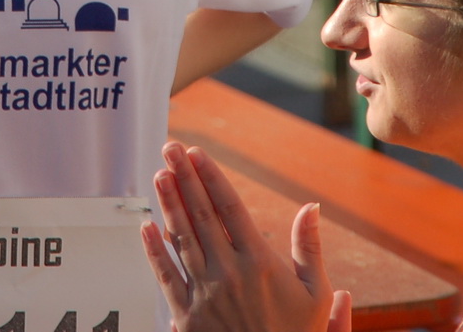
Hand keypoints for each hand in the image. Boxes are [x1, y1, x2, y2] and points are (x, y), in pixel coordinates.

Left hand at [140, 143, 348, 331]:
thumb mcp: (315, 295)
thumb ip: (310, 248)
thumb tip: (311, 206)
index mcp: (259, 263)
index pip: (229, 208)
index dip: (212, 177)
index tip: (199, 153)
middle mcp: (228, 273)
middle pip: (200, 214)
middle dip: (184, 177)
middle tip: (171, 148)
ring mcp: (204, 294)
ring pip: (181, 238)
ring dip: (168, 204)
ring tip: (160, 174)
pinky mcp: (186, 316)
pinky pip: (165, 277)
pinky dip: (154, 251)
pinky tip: (147, 227)